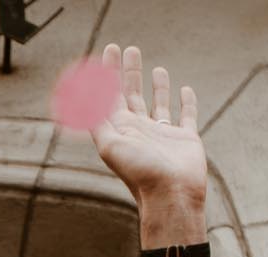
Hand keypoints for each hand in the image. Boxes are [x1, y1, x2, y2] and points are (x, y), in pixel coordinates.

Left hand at [89, 44, 205, 235]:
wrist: (170, 195)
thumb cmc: (139, 172)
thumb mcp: (110, 143)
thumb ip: (96, 118)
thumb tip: (81, 94)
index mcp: (121, 129)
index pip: (110, 94)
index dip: (108, 72)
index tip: (111, 50)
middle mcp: (140, 129)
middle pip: (132, 94)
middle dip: (130, 72)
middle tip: (131, 50)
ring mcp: (163, 134)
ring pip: (158, 103)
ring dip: (157, 85)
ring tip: (157, 68)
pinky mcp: (185, 138)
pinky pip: (186, 115)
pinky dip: (186, 102)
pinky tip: (184, 89)